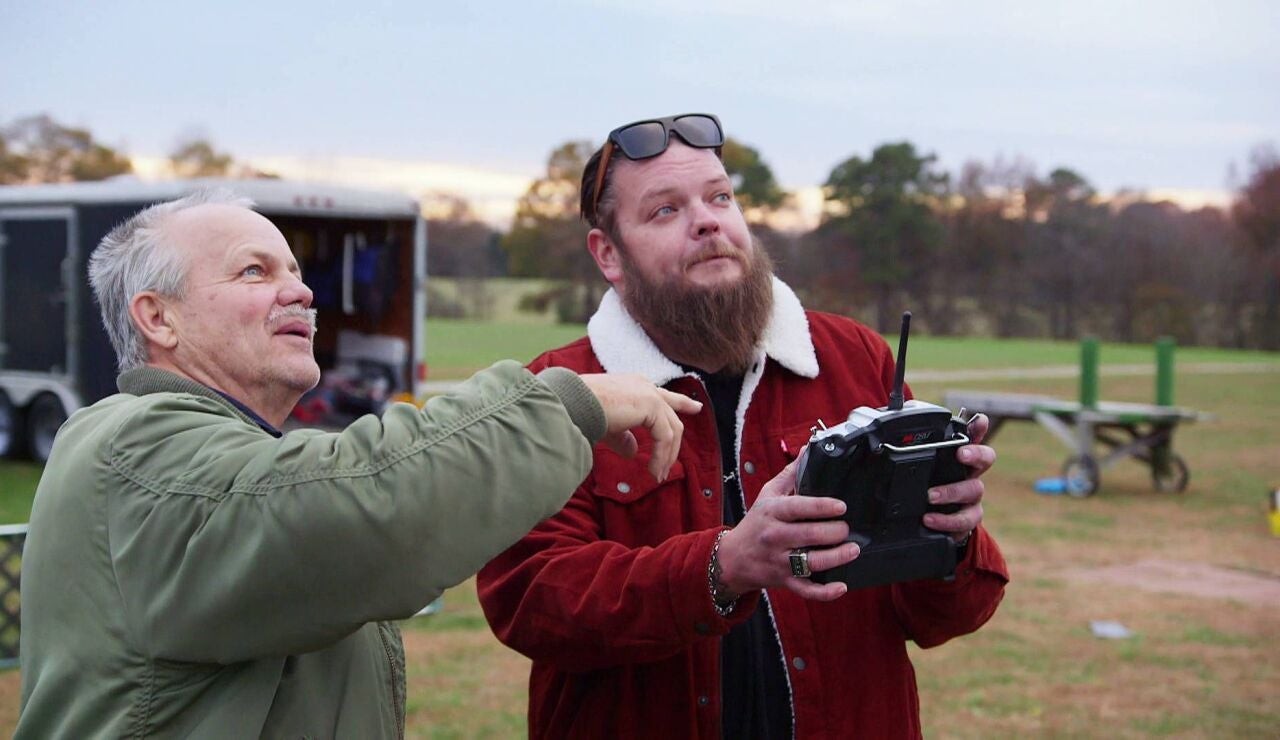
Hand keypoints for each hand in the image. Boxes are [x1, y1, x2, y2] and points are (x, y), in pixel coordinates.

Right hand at [579, 373, 702, 481]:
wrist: (573, 403)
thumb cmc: (581, 412)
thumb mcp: (607, 426)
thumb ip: (623, 438)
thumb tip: (633, 452)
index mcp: (634, 385)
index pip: (662, 396)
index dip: (681, 403)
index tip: (696, 408)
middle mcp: (644, 386)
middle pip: (672, 414)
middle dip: (674, 443)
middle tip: (670, 466)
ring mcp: (649, 394)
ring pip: (671, 429)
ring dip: (666, 456)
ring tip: (658, 475)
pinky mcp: (651, 406)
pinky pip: (664, 437)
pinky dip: (661, 456)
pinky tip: (653, 471)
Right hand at [715, 462, 859, 601]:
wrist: (732, 559)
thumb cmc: (756, 523)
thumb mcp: (767, 495)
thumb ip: (790, 474)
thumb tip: (809, 449)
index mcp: (772, 512)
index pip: (798, 508)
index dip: (822, 507)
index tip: (841, 506)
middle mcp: (774, 537)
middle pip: (809, 535)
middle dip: (834, 532)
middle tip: (847, 528)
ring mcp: (779, 561)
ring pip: (812, 563)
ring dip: (836, 557)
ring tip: (853, 549)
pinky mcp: (784, 581)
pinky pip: (806, 590)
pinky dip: (825, 593)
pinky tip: (841, 586)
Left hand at [923, 413, 995, 541]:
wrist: (931, 522)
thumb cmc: (928, 486)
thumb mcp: (920, 467)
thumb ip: (913, 449)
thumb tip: (891, 427)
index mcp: (961, 459)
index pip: (974, 437)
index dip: (979, 429)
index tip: (978, 421)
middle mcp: (971, 476)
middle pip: (985, 461)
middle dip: (975, 455)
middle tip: (960, 454)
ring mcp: (971, 499)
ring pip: (974, 491)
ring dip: (952, 492)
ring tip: (930, 496)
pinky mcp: (966, 521)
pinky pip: (964, 522)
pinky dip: (947, 521)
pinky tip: (930, 519)